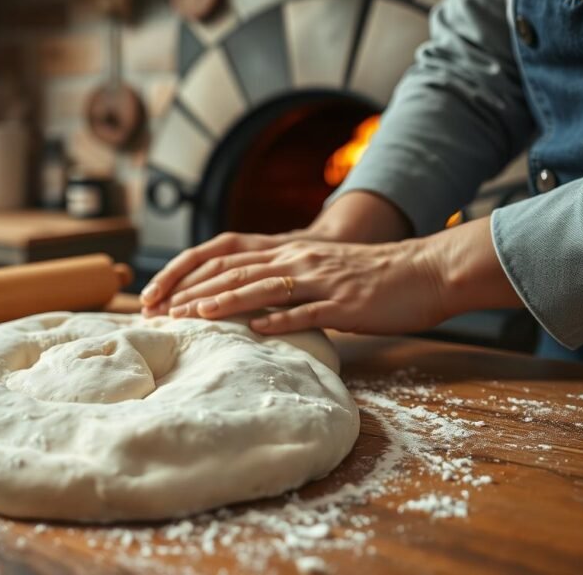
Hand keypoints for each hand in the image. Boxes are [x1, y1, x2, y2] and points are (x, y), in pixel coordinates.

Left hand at [145, 217, 523, 335]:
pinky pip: (309, 311)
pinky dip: (281, 320)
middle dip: (194, 291)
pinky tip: (257, 330)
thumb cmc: (369, 279)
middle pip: (235, 272)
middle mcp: (299, 260)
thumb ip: (283, 282)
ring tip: (196, 315)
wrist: (424, 272)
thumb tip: (245, 306)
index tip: (158, 298)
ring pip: (265, 287)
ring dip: (228, 301)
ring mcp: (321, 280)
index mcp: (289, 252)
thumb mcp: (318, 272)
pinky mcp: (346, 303)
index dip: (187, 277)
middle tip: (162, 311)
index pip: (225, 261)